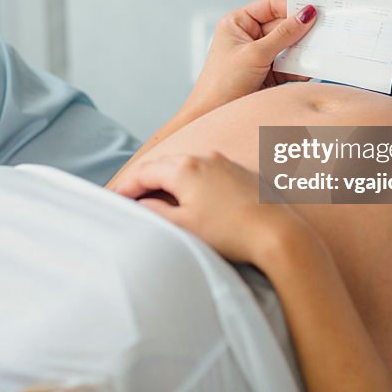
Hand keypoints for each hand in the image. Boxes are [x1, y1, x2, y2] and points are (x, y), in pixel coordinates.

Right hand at [112, 152, 308, 264]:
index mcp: (185, 168)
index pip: (144, 172)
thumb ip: (156, 212)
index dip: (125, 186)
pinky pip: (207, 172)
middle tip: (128, 197)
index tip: (113, 199)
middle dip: (144, 181)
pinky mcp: (241, 173)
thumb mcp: (183, 226)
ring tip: (155, 198)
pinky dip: (191, 182)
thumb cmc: (230, 232)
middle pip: (164, 165)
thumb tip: (141, 204)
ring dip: (168, 180)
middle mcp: (205, 157)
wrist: (278, 234)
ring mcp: (225, 162)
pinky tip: (191, 197)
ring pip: (186, 166)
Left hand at [186, 0, 316, 114]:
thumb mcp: (255, 54)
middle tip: (322, 33)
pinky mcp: (267, 73)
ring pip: (288, 47)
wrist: (212, 115)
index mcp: (238, 22)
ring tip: (316, 52)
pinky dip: (299, 68)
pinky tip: (308, 70)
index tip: (312, 13)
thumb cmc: (222, 82)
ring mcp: (259, 55)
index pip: (270, 5)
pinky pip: (289, 65)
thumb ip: (283, 34)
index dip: (291, 7)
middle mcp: (249, 36)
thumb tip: (306, 14)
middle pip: (283, 26)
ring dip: (301, 52)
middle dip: (300, 32)